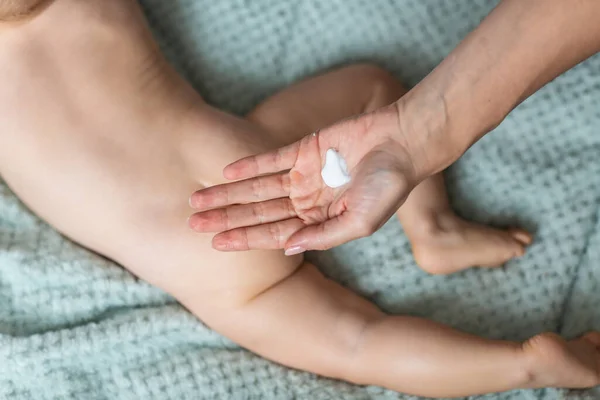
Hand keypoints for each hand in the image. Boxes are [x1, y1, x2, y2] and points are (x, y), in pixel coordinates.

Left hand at [189, 105, 417, 253]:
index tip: (216, 244)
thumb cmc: (389, 186)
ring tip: (198, 199)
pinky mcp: (304, 149)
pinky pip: (270, 158)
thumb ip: (325, 236)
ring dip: (228, 193)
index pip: (274, 233)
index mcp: (319, 221)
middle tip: (192, 224)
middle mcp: (307, 200)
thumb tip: (287, 248)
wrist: (403, 142)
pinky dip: (248, 164)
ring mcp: (304, 174)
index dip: (244, 239)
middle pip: (258, 212)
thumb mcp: (361, 222)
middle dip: (226, 218)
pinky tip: (225, 171)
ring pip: (257, 187)